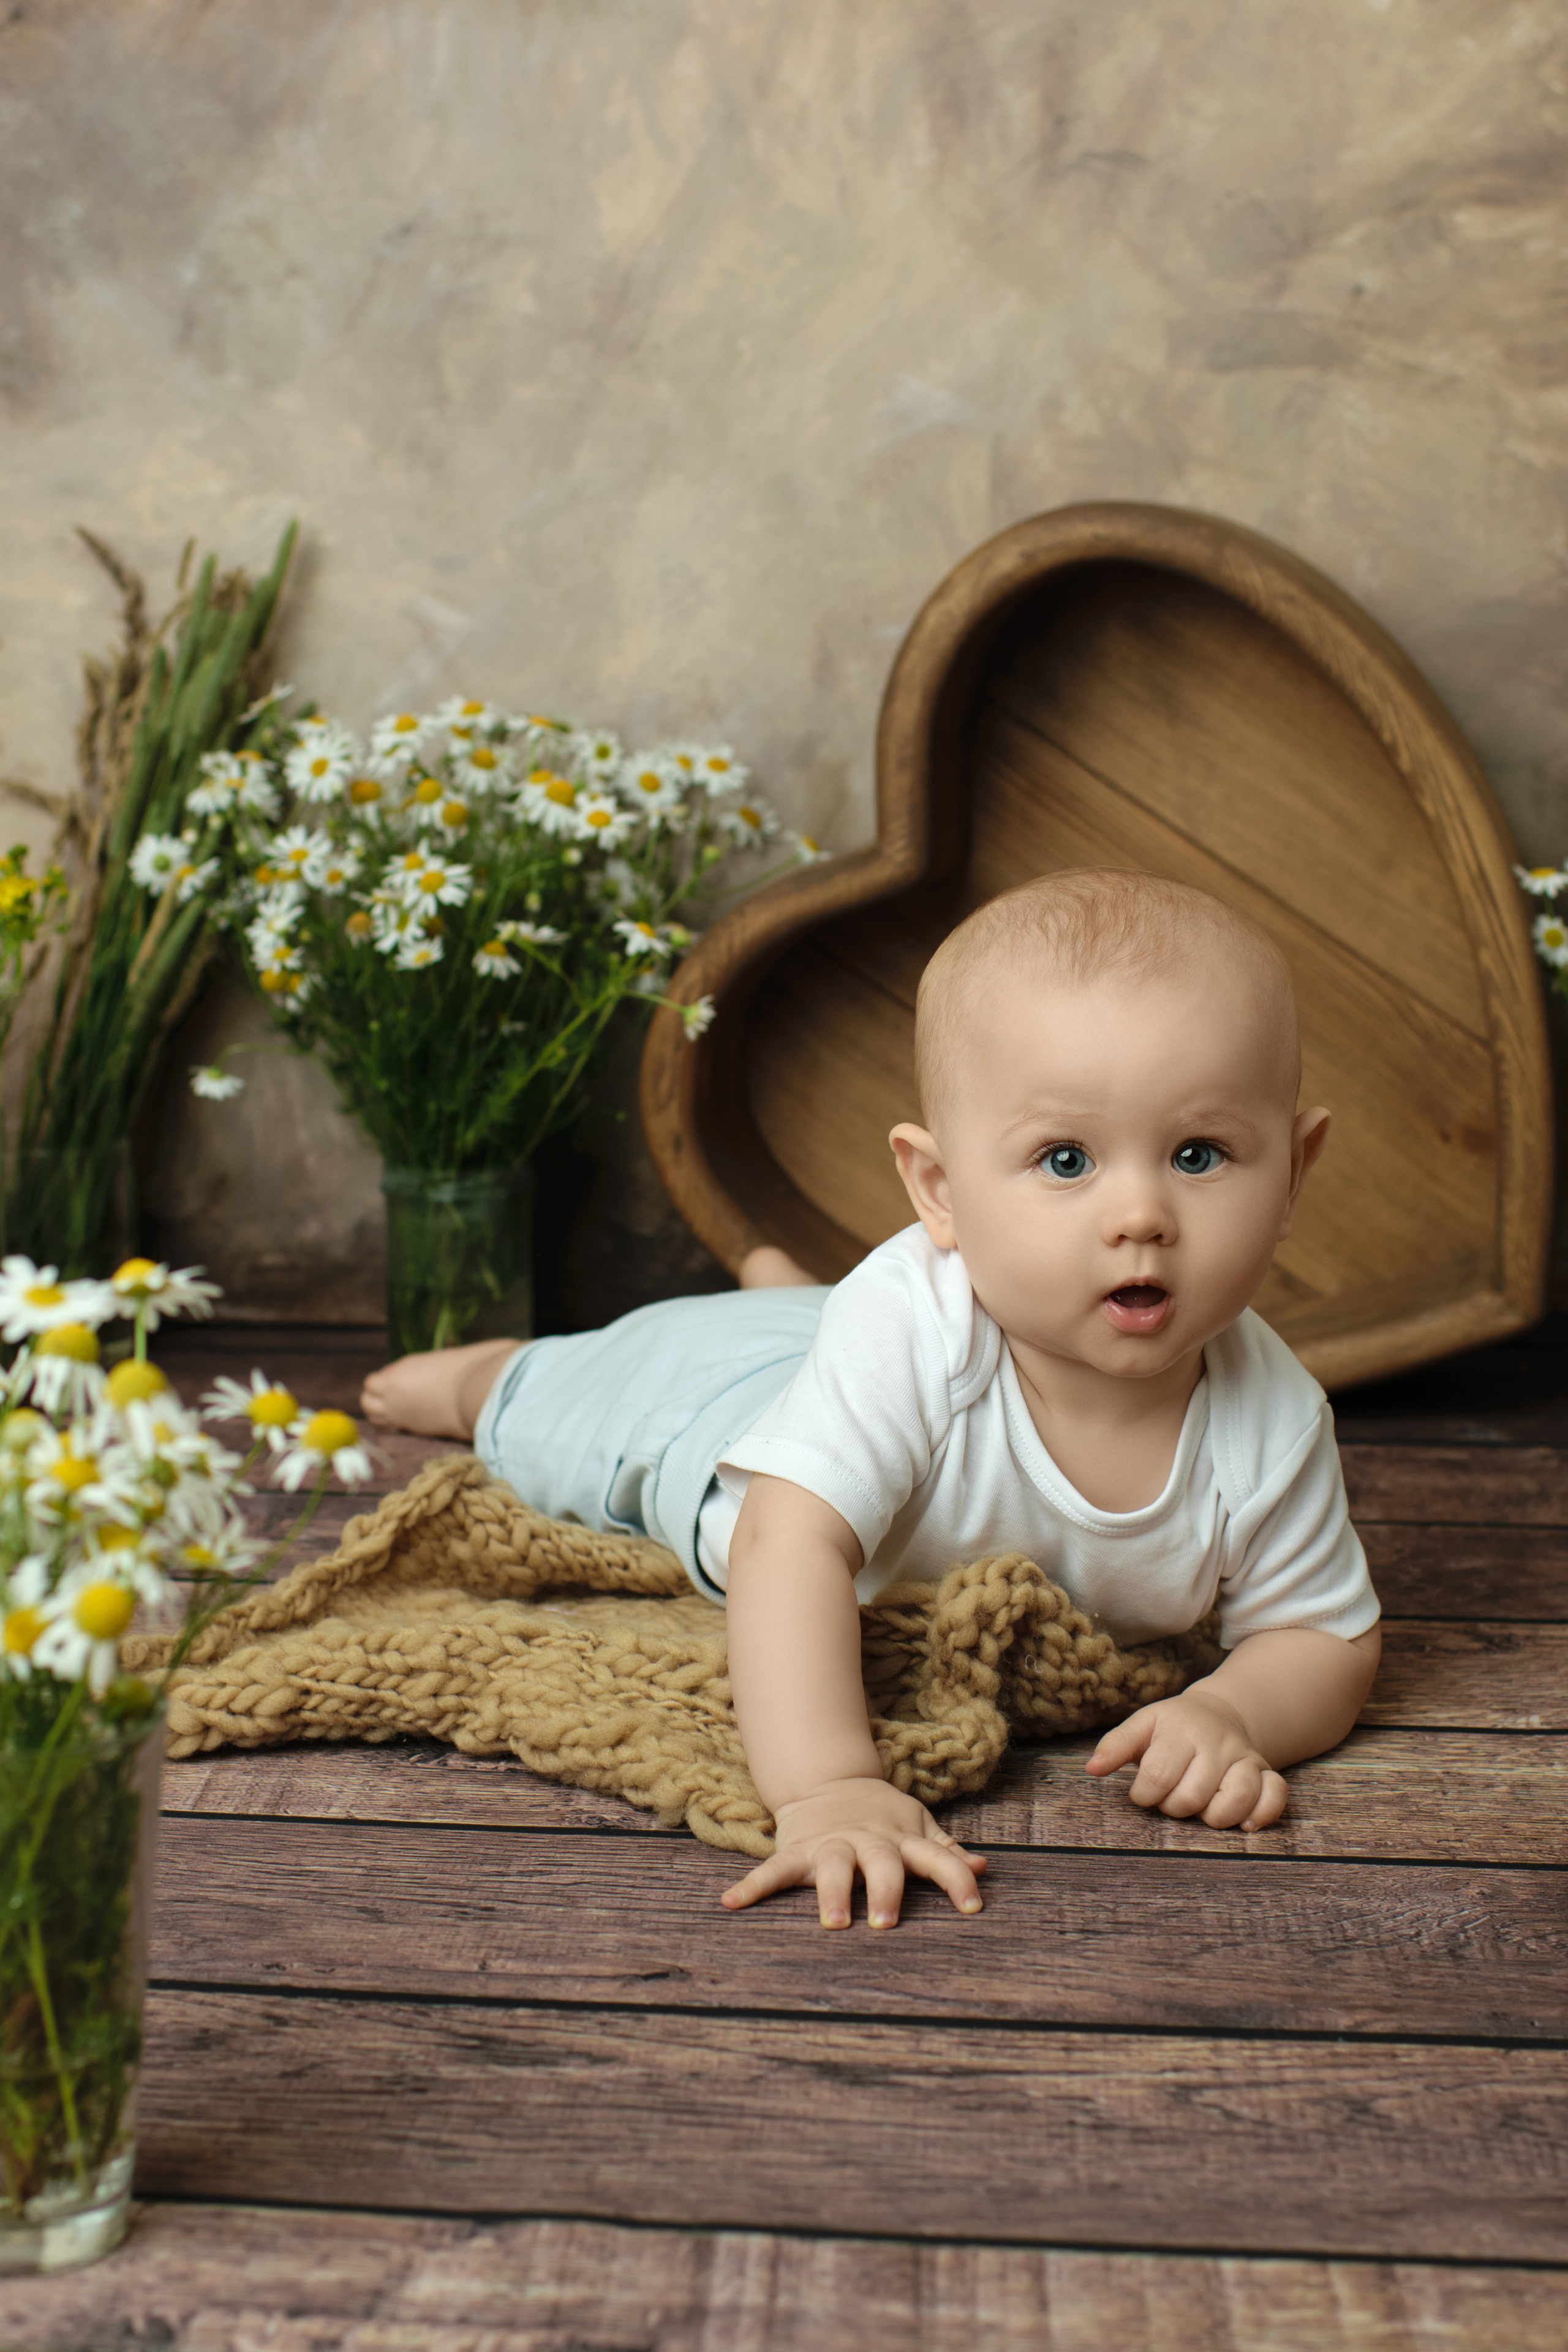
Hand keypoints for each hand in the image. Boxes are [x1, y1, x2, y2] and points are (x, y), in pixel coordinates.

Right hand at [720, 1777, 987, 1927]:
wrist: (827, 1780)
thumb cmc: (881, 1815)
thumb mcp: (917, 1825)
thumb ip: (946, 1849)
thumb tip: (985, 1866)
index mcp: (901, 1839)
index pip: (937, 1858)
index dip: (957, 1880)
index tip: (973, 1908)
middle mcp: (868, 1842)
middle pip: (882, 1863)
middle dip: (885, 1890)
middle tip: (885, 1922)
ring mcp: (831, 1845)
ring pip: (833, 1867)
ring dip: (832, 1893)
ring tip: (832, 1922)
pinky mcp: (797, 1850)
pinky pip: (773, 1870)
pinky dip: (753, 1887)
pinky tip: (731, 1903)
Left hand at [1087, 1691, 1287, 1829]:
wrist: (1218, 1713)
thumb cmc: (1172, 1727)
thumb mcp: (1142, 1725)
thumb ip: (1115, 1746)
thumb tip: (1091, 1769)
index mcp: (1179, 1730)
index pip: (1158, 1775)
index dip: (1145, 1795)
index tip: (1144, 1792)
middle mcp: (1215, 1742)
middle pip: (1192, 1795)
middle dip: (1175, 1808)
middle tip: (1172, 1799)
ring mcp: (1244, 1757)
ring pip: (1236, 1796)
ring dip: (1215, 1817)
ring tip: (1203, 1812)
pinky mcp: (1266, 1771)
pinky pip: (1275, 1795)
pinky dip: (1262, 1814)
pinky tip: (1244, 1825)